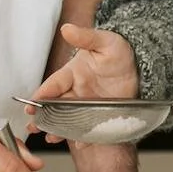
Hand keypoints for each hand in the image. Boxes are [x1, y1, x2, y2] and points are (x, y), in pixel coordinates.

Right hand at [29, 24, 138, 139]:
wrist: (140, 67)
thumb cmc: (118, 52)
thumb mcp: (105, 41)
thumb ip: (86, 37)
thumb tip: (67, 29)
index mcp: (72, 73)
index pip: (54, 84)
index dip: (42, 93)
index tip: (32, 103)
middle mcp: (75, 91)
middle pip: (54, 105)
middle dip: (41, 116)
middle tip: (32, 125)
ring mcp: (84, 105)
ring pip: (64, 118)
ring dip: (54, 128)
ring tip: (46, 136)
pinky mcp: (95, 116)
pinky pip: (83, 128)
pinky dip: (76, 136)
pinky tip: (71, 143)